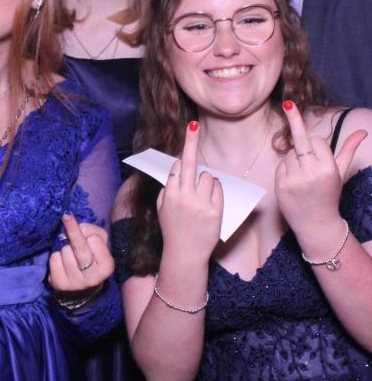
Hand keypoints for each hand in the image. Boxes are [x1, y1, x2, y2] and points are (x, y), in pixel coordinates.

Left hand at [48, 213, 113, 291]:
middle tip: (66, 216)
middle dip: (72, 231)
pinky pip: (54, 259)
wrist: (82, 287)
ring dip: (65, 249)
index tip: (90, 239)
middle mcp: (92, 278)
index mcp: (106, 267)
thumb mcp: (100, 244)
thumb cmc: (92, 258)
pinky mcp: (59, 285)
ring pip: (65, 251)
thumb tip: (69, 220)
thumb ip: (91, 230)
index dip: (90, 236)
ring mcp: (75, 283)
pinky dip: (56, 257)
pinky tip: (62, 263)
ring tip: (71, 256)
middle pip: (79, 247)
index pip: (94, 240)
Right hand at [158, 121, 222, 260]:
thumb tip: (176, 171)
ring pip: (207, 176)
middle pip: (188, 163)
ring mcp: (201, 203)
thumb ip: (168, 189)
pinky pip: (218, 188)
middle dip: (190, 142)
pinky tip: (210, 199)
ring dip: (205, 180)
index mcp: (169, 195)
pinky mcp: (216, 210)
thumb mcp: (163, 209)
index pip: (175, 168)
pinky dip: (215, 190)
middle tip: (193, 125)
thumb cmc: (173, 230)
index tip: (183, 143)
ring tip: (201, 195)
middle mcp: (184, 197)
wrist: (185, 254)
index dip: (179, 164)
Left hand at [275, 100, 366, 234]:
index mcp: (328, 168)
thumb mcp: (340, 171)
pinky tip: (294, 183)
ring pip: (289, 153)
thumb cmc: (329, 194)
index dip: (317, 146)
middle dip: (295, 120)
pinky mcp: (280, 184)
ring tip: (303, 177)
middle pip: (300, 141)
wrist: (316, 223)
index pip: (316, 140)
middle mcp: (310, 172)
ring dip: (295, 159)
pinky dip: (286, 169)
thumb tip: (363, 132)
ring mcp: (293, 179)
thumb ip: (349, 149)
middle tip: (288, 103)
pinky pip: (281, 165)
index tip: (319, 153)